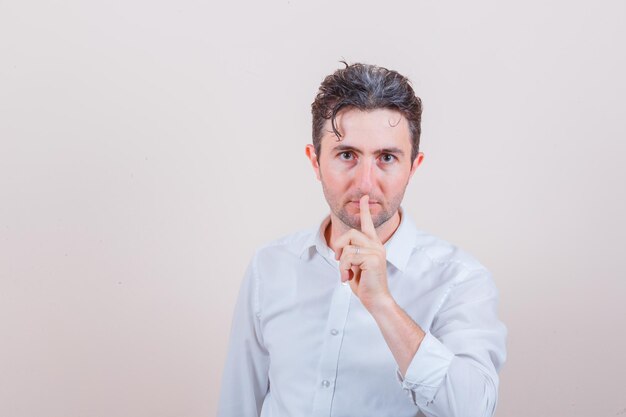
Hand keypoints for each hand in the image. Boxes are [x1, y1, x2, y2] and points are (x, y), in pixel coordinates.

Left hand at [334, 195, 391, 310]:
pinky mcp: (372, 259)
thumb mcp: (355, 265)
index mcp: (373, 245)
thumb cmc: (365, 284)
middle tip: (338, 261)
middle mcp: (376, 245)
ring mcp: (376, 251)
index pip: (368, 223)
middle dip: (339, 246)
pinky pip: (348, 257)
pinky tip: (348, 278)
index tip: (363, 198)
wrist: (376, 299)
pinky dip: (343, 269)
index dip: (364, 210)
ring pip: (347, 247)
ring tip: (346, 274)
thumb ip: (351, 253)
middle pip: (350, 234)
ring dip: (341, 263)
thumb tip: (340, 248)